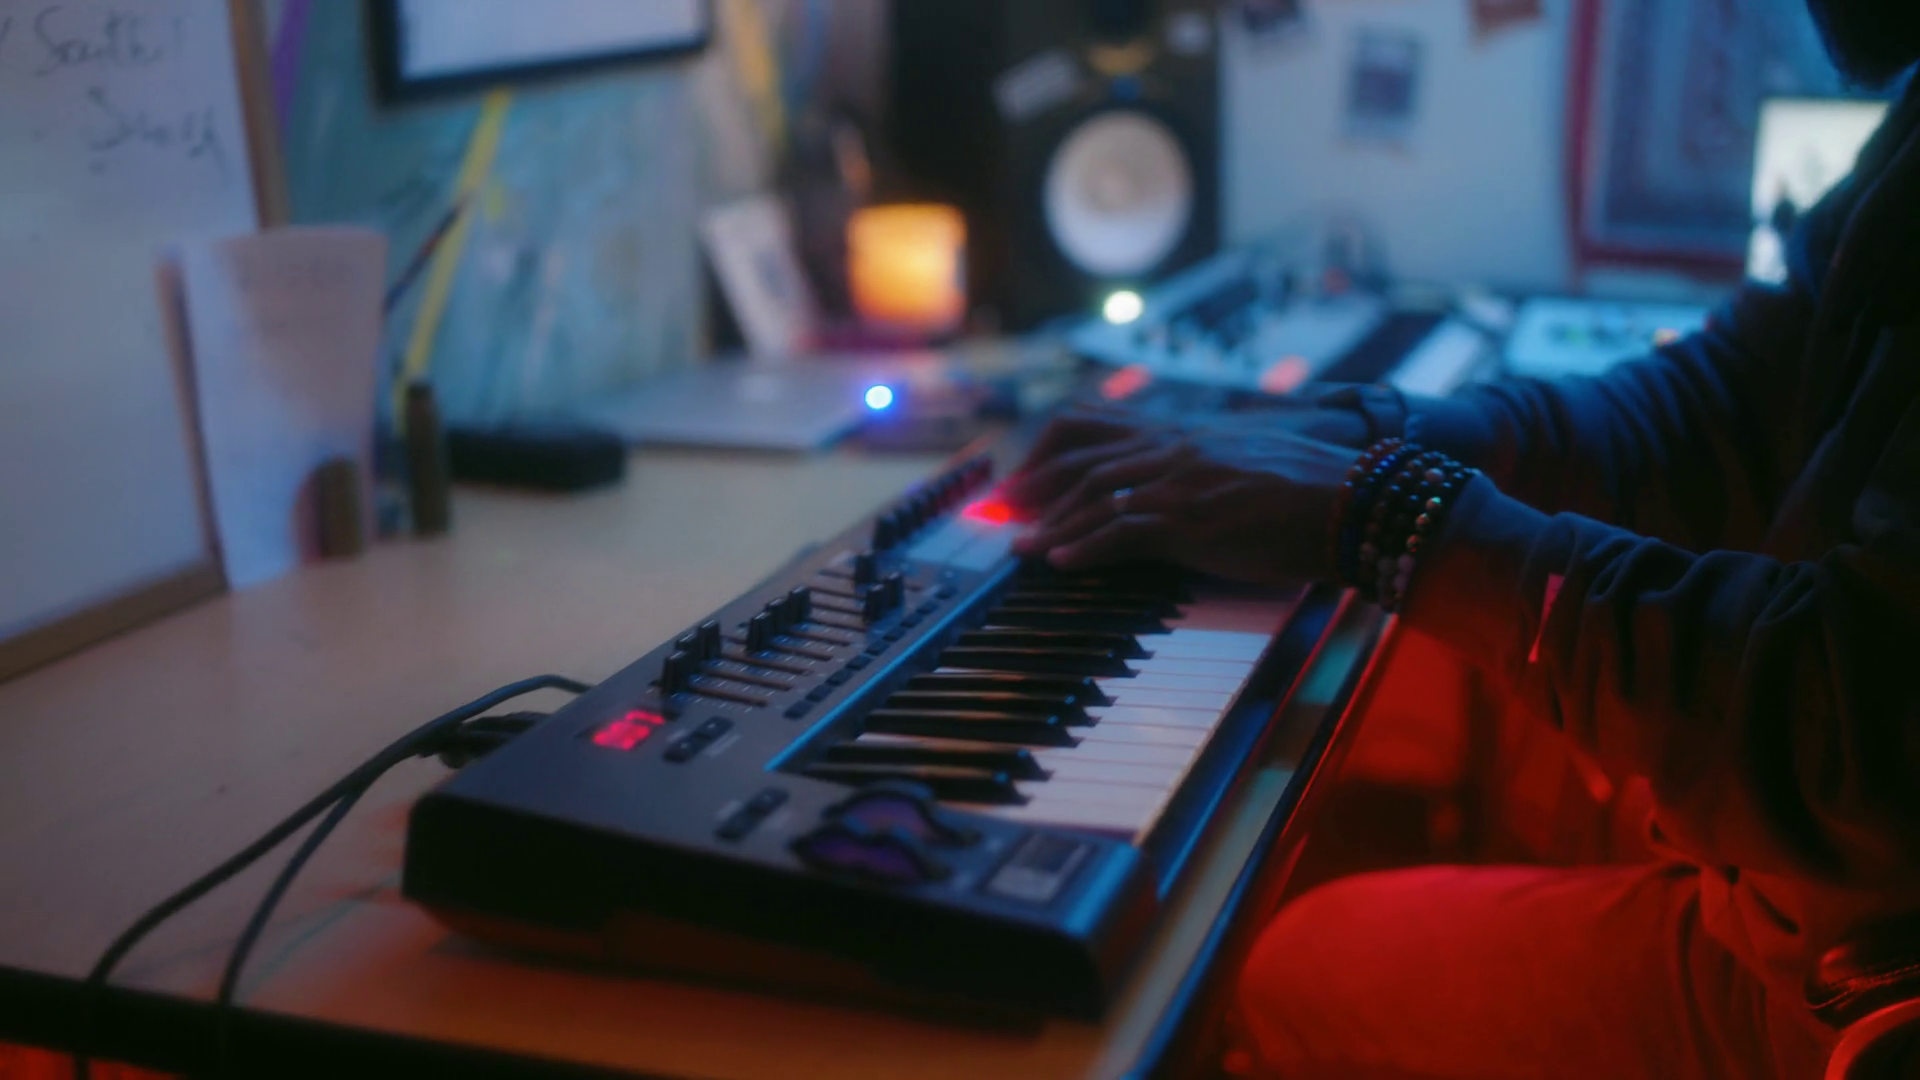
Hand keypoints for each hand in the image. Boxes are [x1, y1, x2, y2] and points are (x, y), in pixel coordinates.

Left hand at [1009, 428, 1361, 585]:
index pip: (1102, 431)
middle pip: (1086, 461)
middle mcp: (1176, 448)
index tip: (1027, 476)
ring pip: (1097, 495)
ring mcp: (1182, 480)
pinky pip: (1123, 530)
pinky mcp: (1192, 516)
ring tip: (1022, 547)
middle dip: (1039, 487)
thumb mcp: (1245, 470)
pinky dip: (1085, 547)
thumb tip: (1174, 500)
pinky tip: (1060, 562)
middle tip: (1006, 512)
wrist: (1354, 499)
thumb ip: (1203, 475)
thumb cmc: (1311, 492)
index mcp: (1187, 434)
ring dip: (1052, 524)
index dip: (1055, 454)